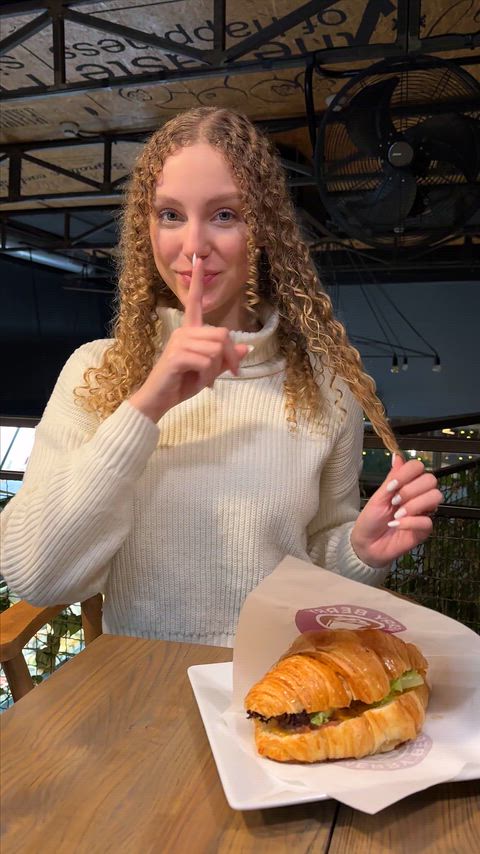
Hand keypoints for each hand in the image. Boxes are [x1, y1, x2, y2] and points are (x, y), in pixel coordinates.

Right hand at [129, 257, 249, 421]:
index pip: (193, 302)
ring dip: (215, 370)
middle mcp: (183, 332)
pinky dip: (207, 376)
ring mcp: (179, 342)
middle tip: (228, 374)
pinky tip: (195, 381)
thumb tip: (245, 348)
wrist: (159, 400)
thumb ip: (225, 359)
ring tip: (202, 379)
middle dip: (230, 357)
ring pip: (216, 350)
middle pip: (222, 334)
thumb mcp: (209, 372)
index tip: (198, 260)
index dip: (197, 281)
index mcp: (189, 331)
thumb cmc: (182, 383)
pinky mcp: (177, 355)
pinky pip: (207, 361)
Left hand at [350, 454, 442, 567]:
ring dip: (414, 505)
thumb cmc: (371, 518)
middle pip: (431, 480)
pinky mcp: (425, 529)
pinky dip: (410, 522)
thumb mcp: (378, 496)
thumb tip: (397, 455)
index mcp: (407, 484)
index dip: (407, 473)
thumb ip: (392, 477)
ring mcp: (424, 511)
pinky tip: (397, 525)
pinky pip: (428, 520)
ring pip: (435, 497)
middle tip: (394, 502)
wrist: (367, 543)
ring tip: (397, 514)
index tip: (391, 486)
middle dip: (410, 490)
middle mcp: (418, 495)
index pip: (418, 467)